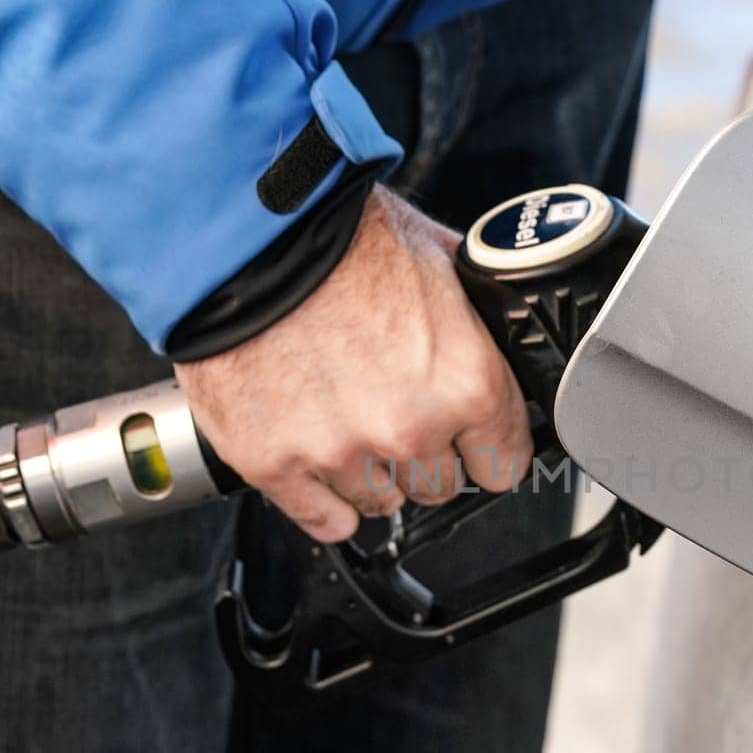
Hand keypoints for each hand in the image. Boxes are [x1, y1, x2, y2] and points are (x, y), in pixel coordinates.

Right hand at [175, 185, 532, 542]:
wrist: (248, 234)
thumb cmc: (338, 235)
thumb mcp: (439, 261)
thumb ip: (472, 318)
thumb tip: (492, 333)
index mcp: (466, 382)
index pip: (505, 462)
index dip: (488, 445)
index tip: (474, 439)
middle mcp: (409, 428)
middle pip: (442, 487)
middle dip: (426, 453)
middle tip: (398, 410)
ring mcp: (339, 453)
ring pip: (382, 502)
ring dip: (373, 472)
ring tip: (351, 423)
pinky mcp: (274, 463)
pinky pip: (321, 519)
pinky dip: (326, 504)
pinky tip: (326, 475)